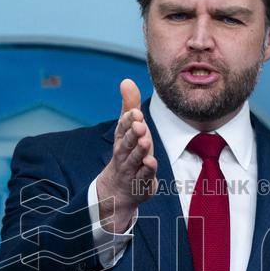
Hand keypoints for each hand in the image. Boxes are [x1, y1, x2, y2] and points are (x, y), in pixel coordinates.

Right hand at [95, 79, 157, 232]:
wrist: (118, 190)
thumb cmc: (128, 153)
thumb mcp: (128, 129)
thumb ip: (129, 106)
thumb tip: (126, 80)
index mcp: (121, 139)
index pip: (122, 127)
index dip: (128, 120)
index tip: (135, 111)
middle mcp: (124, 153)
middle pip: (127, 142)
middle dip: (132, 133)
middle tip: (139, 123)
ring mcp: (131, 169)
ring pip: (134, 159)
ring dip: (139, 150)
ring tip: (145, 140)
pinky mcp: (140, 182)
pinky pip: (143, 176)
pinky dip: (146, 170)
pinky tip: (151, 162)